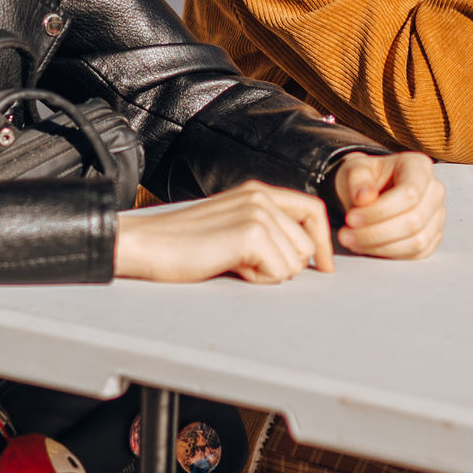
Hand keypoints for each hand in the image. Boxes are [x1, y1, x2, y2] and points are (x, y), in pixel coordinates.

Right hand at [113, 182, 333, 283]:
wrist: (147, 245)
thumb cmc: (184, 244)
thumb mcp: (231, 226)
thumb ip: (265, 229)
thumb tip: (302, 255)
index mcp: (258, 191)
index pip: (313, 210)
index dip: (323, 242)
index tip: (324, 268)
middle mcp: (262, 196)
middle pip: (307, 244)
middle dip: (284, 266)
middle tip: (243, 264)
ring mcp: (257, 212)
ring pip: (295, 262)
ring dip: (268, 273)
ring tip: (233, 263)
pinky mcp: (251, 234)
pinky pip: (279, 272)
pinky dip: (258, 280)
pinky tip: (231, 269)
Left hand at [327, 152, 445, 259]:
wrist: (368, 192)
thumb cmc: (364, 179)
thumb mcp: (354, 169)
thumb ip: (357, 178)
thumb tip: (364, 197)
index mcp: (420, 167)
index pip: (410, 193)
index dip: (380, 211)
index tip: (351, 218)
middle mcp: (435, 191)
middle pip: (414, 221)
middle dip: (375, 233)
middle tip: (345, 235)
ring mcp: (437, 216)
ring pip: (417, 242)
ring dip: (380, 247)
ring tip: (353, 241)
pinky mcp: (433, 237)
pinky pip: (416, 253)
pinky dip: (388, 254)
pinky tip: (367, 246)